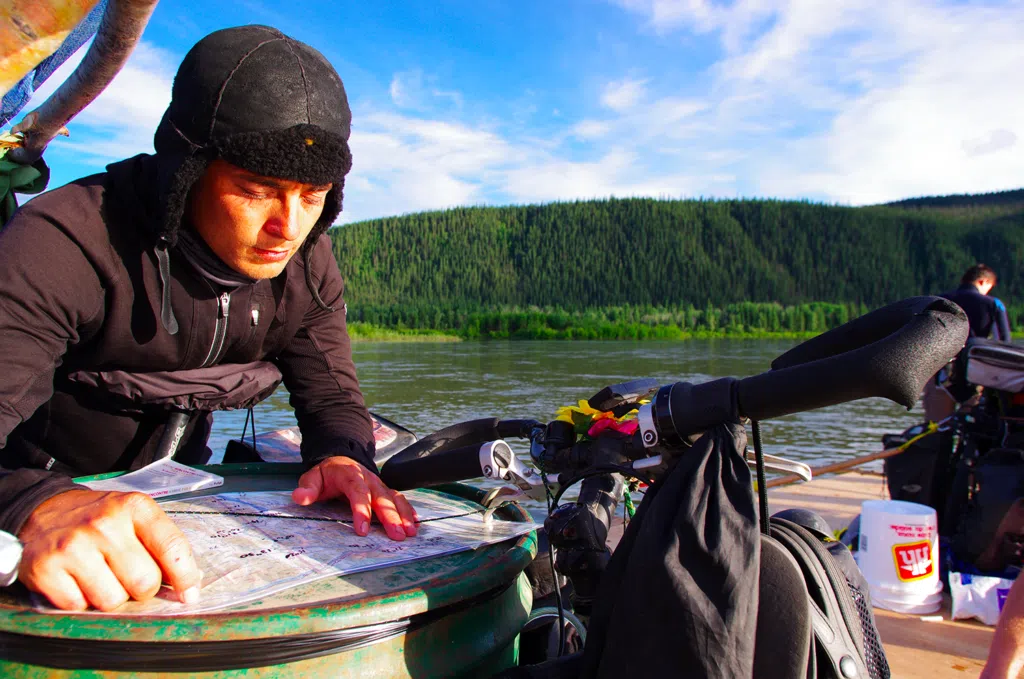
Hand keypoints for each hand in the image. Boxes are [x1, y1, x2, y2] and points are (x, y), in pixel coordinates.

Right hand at [17, 489, 201, 610]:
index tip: (188, 594)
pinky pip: (78, 607)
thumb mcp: (134, 515)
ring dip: (110, 597)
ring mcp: (73, 547)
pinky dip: (81, 602)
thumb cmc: (99, 519)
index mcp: (134, 507)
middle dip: (142, 590)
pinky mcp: (46, 569)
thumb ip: (161, 543)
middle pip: (144, 583)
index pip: (172, 547)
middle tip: (130, 578)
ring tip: (101, 577)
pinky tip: (77, 581)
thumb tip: (187, 585)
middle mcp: (104, 525)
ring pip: (112, 601)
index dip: (185, 577)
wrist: (43, 511)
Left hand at [292, 456, 417, 540]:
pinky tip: (415, 523)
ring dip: (404, 515)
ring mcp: (379, 485)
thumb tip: (299, 497)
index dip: (361, 510)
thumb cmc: (327, 474)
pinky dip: (409, 510)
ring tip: (410, 532)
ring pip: (394, 498)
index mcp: (351, 475)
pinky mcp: (386, 490)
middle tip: (397, 535)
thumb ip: (308, 488)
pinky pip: (400, 499)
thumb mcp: (313, 477)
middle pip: (381, 498)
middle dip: (390, 516)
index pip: (358, 492)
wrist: (341, 459)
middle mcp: (369, 479)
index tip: (362, 530)